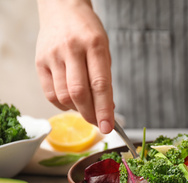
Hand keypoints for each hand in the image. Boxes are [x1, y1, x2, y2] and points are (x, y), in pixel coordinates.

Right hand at [35, 0, 114, 133]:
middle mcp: (72, 49)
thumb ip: (105, 79)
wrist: (62, 10)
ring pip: (64, 96)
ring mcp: (53, 56)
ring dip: (78, 110)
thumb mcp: (104, 50)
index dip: (104, 110)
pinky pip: (50, 93)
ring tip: (86, 107)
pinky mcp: (40, 62)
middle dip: (91, 115)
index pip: (100, 85)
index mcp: (94, 45)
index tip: (109, 127)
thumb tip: (107, 109)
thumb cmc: (88, 32)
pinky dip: (63, 104)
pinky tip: (71, 102)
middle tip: (99, 123)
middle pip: (79, 93)